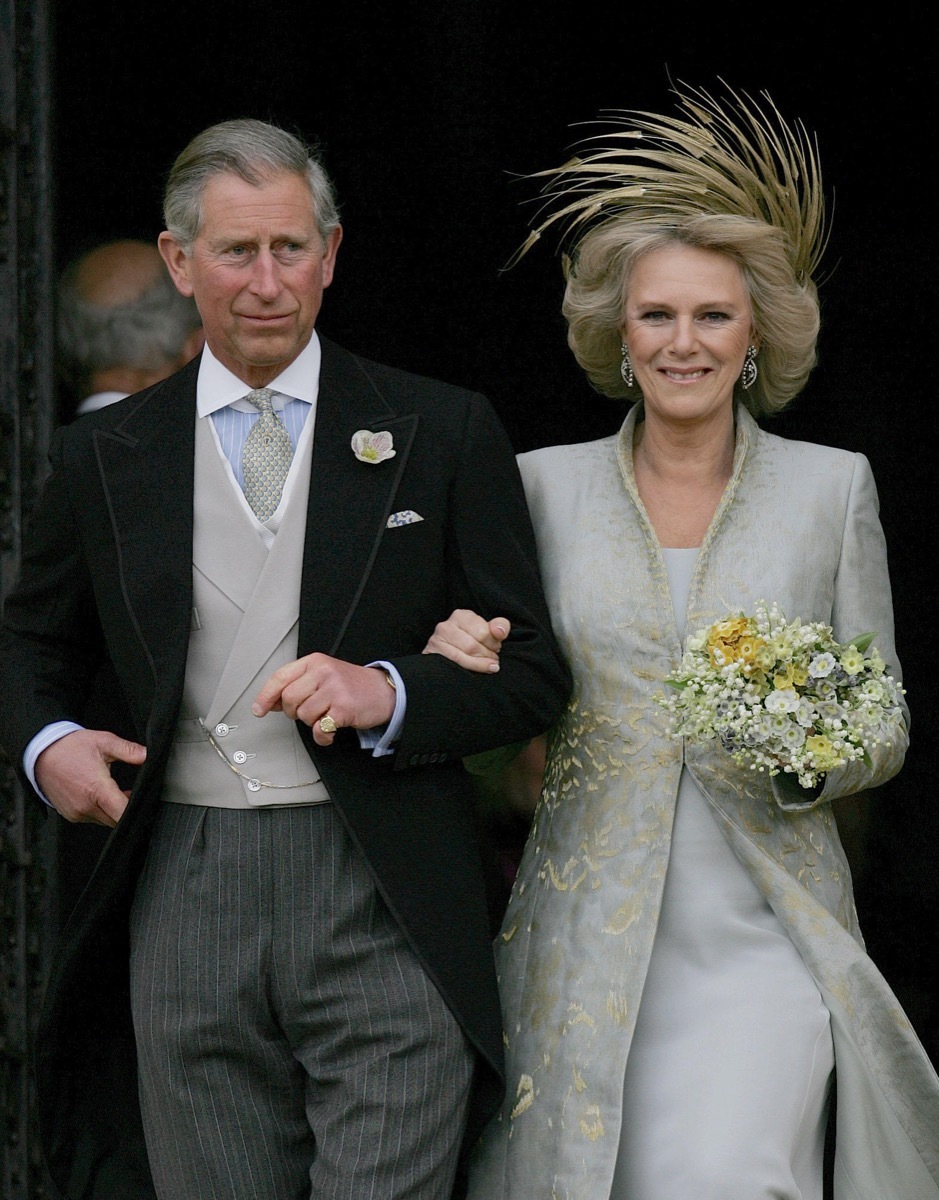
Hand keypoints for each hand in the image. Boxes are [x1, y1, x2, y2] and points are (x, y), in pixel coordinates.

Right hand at [35, 729, 146, 826]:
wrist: (41, 753)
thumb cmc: (70, 747)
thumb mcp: (104, 741)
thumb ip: (129, 750)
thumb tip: (148, 755)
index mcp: (96, 789)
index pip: (122, 812)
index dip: (137, 810)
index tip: (145, 802)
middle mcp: (85, 806)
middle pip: (117, 819)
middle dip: (127, 808)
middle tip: (131, 792)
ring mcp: (77, 813)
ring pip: (106, 820)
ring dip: (113, 810)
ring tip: (114, 790)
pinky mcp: (71, 815)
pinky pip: (93, 818)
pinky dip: (100, 811)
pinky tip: (100, 795)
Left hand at [252, 654, 395, 745]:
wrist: (384, 691)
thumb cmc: (352, 685)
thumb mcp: (324, 676)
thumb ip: (299, 684)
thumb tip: (271, 702)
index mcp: (315, 662)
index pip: (280, 677)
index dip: (266, 696)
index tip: (259, 709)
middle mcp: (323, 672)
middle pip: (289, 699)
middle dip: (294, 712)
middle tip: (308, 712)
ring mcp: (334, 689)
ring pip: (304, 715)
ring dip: (311, 723)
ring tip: (325, 716)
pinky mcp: (344, 708)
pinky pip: (320, 729)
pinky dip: (322, 736)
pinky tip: (329, 732)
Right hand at [422, 609, 509, 671]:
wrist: (449, 656)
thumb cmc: (473, 641)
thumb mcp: (488, 631)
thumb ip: (499, 627)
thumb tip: (499, 631)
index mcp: (461, 616)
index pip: (483, 631)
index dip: (493, 643)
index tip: (496, 648)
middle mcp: (446, 625)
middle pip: (472, 646)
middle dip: (486, 655)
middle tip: (493, 660)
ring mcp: (436, 640)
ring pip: (462, 656)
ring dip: (479, 665)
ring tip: (488, 666)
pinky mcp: (431, 654)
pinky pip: (453, 664)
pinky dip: (468, 669)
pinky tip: (475, 672)